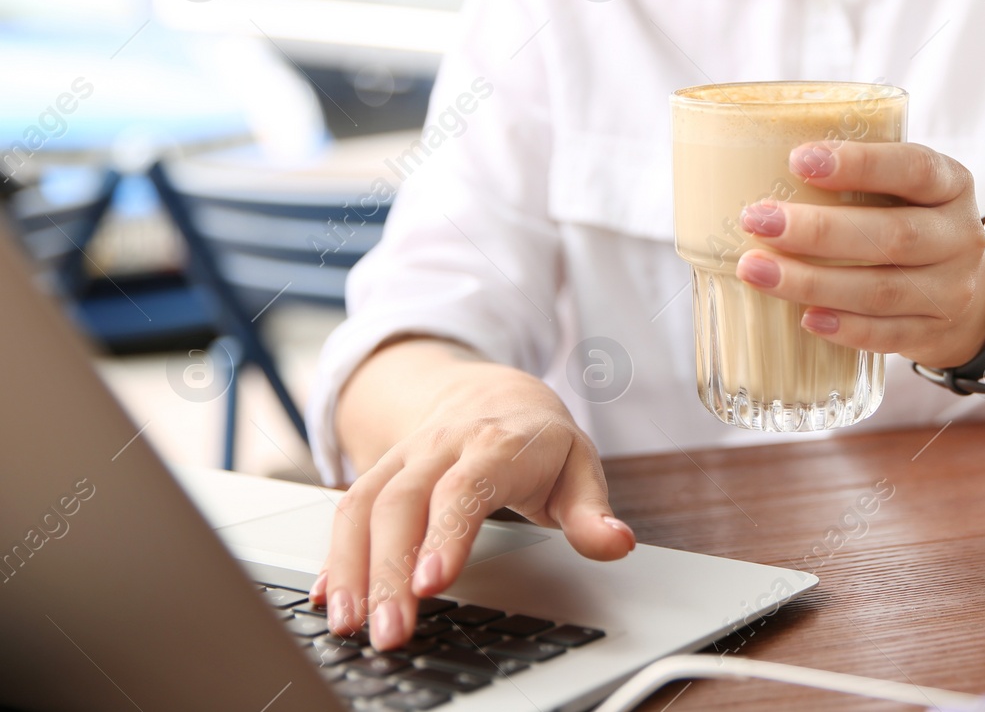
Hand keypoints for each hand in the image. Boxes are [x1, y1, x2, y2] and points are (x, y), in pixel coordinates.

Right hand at [311, 350, 633, 650]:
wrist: (493, 392)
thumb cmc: (538, 441)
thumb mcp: (579, 467)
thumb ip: (591, 512)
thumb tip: (617, 543)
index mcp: (497, 444)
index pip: (466, 487)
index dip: (446, 533)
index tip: (434, 583)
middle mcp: (441, 446)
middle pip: (403, 502)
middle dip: (390, 570)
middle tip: (392, 630)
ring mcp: (405, 458)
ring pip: (363, 505)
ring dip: (351, 567)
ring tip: (350, 624)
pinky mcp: (379, 473)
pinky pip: (345, 510)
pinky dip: (333, 556)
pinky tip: (329, 598)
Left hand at [733, 141, 984, 369]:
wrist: (963, 287)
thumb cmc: (908, 219)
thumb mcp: (901, 187)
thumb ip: (853, 175)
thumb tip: (757, 160)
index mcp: (951, 184)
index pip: (913, 168)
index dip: (859, 164)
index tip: (798, 160)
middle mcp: (959, 236)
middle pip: (892, 236)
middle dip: (818, 230)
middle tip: (757, 220)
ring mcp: (951, 290)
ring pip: (881, 291)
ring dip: (813, 282)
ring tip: (756, 270)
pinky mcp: (934, 333)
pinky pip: (887, 334)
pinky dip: (844, 328)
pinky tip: (805, 317)